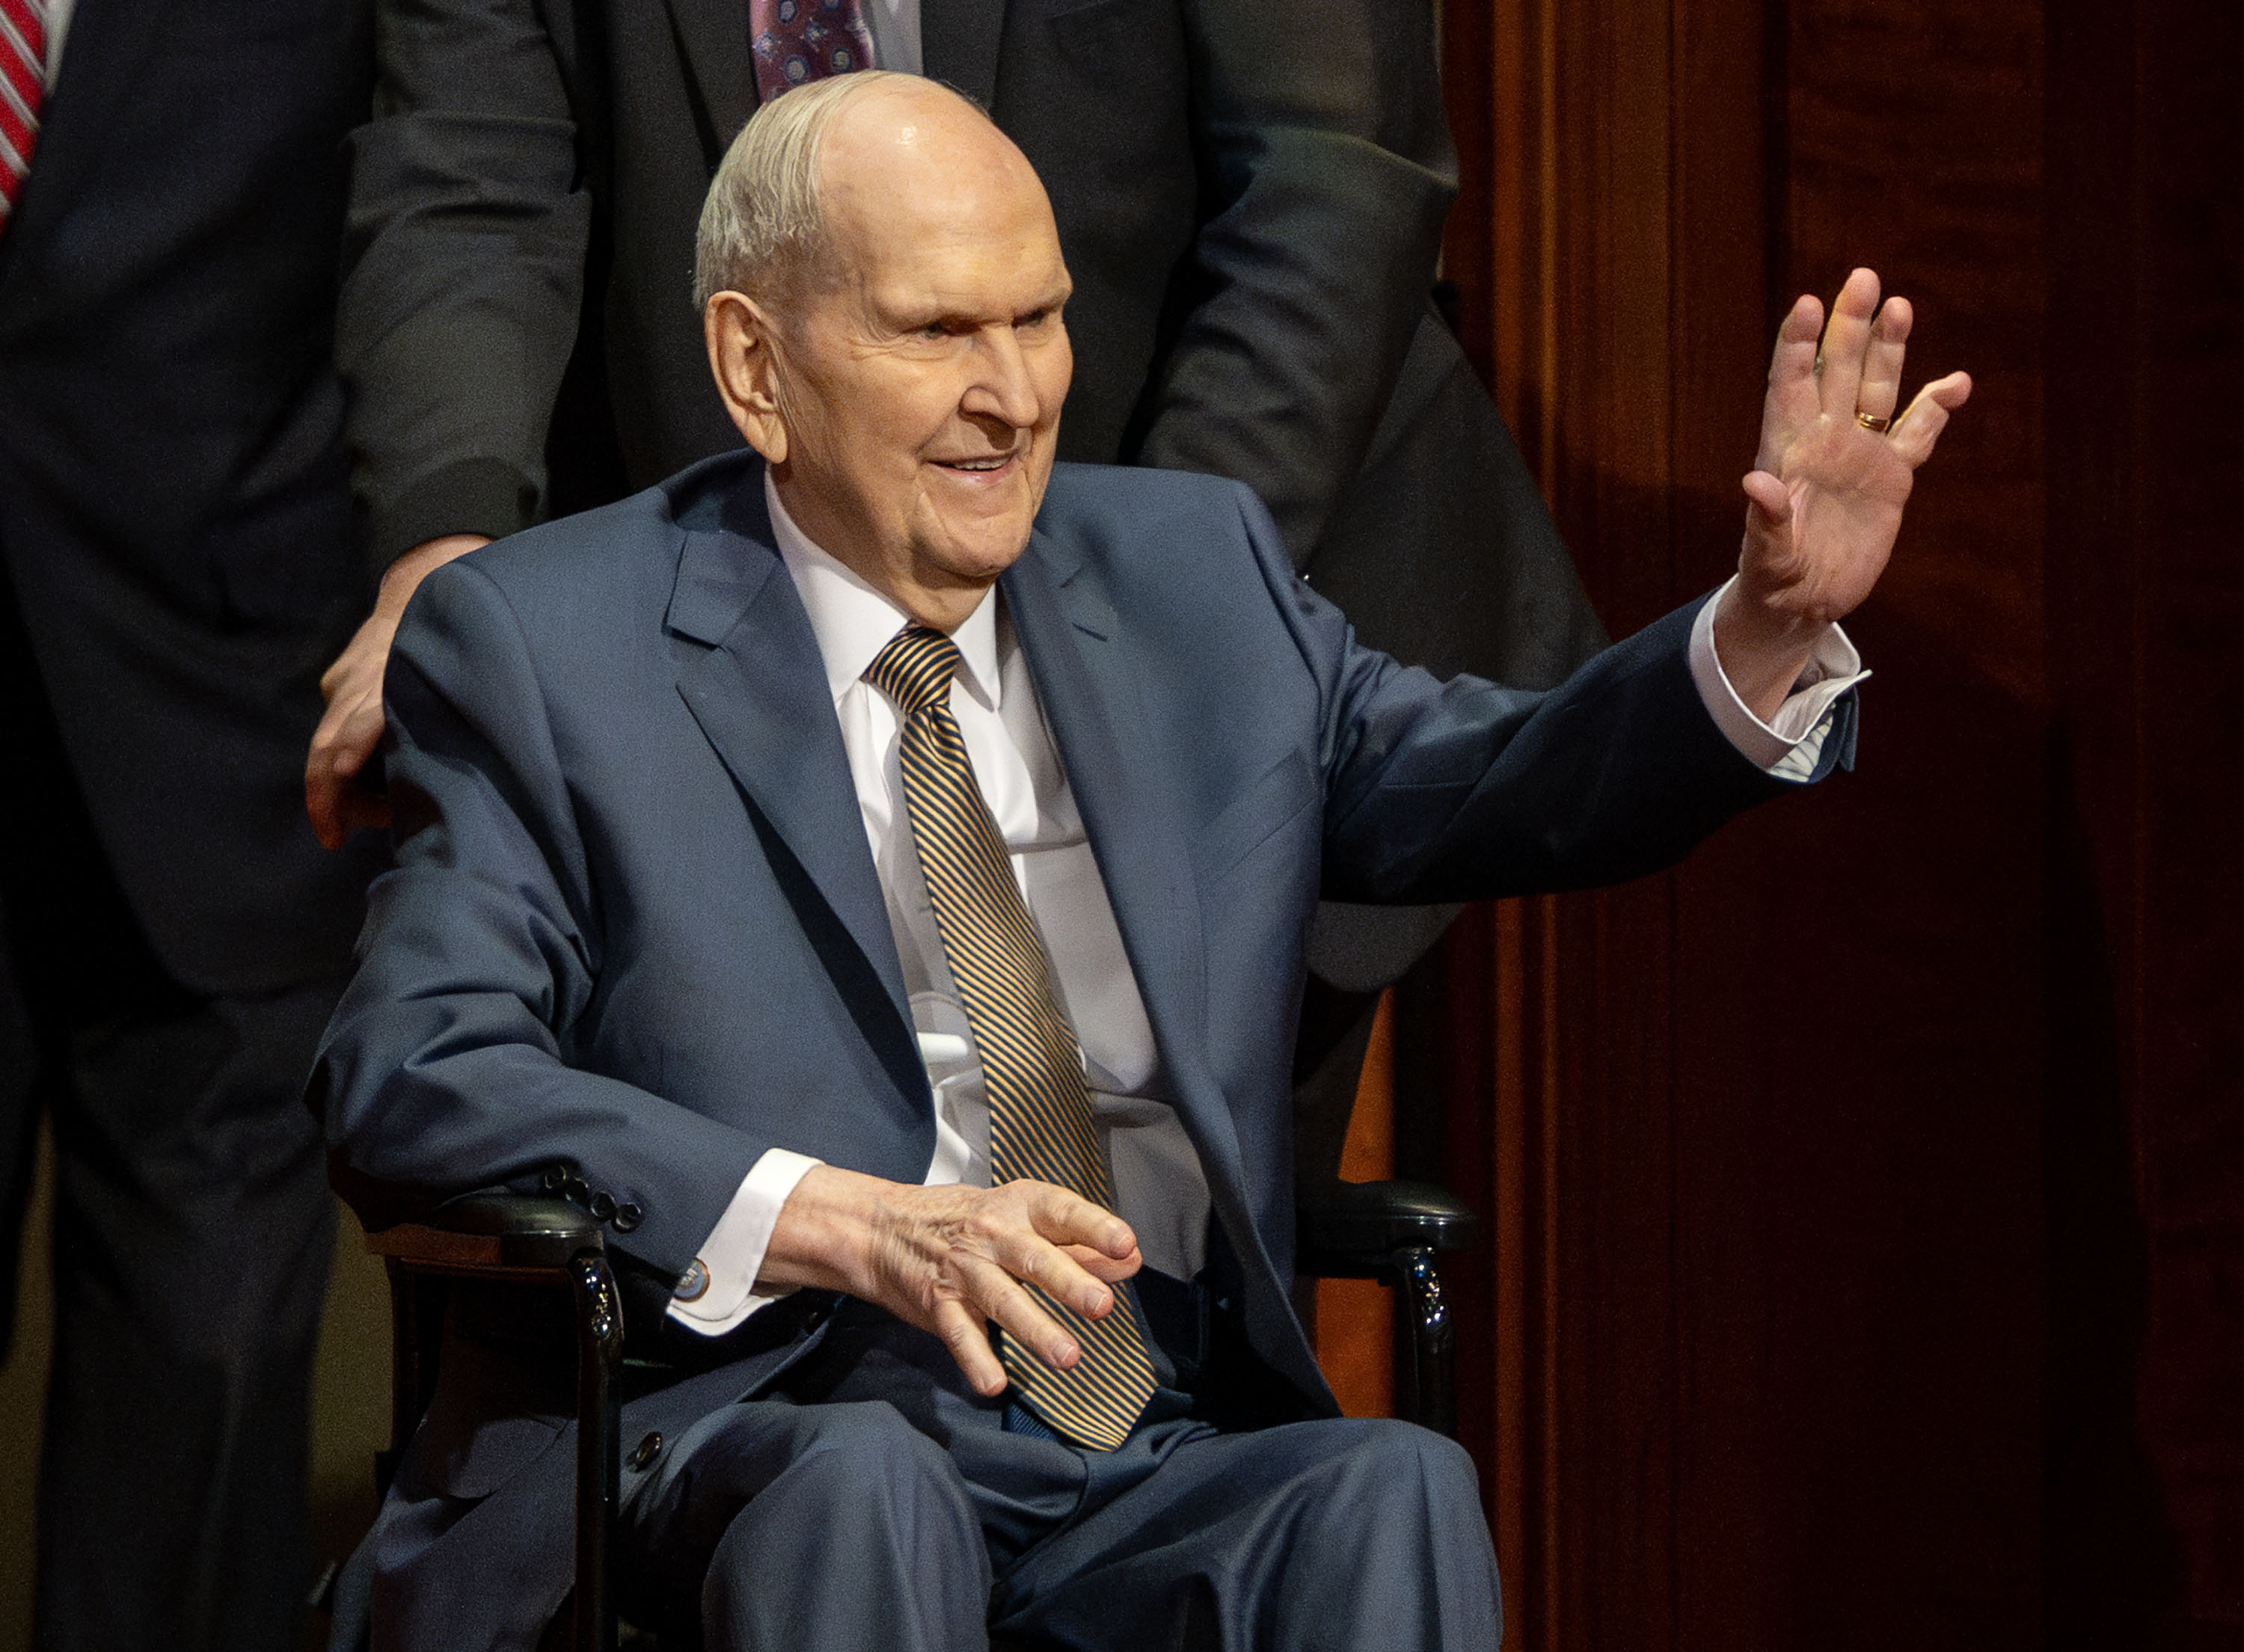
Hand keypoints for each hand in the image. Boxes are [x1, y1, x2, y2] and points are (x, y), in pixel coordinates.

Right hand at [305, 534, 489, 847]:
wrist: (430, 582)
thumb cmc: (465, 645)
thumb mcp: (473, 676)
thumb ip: (460, 721)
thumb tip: (465, 779)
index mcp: (397, 672)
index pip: (366, 711)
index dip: (354, 740)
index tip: (344, 769)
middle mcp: (364, 676)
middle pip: (330, 738)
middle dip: (329, 790)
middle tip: (333, 834)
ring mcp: (346, 678)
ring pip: (326, 740)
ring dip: (337, 785)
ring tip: (349, 823)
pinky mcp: (338, 680)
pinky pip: (334, 728)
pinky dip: (343, 762)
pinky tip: (355, 795)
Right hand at [759, 1166, 1143, 1396]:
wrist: (882, 1227)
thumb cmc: (968, 1223)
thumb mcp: (1020, 1219)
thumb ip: (1075, 1243)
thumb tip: (1130, 1261)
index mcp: (1020, 1206)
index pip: (1061, 1211)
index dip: (1094, 1227)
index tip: (1125, 1245)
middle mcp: (993, 1234)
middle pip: (1034, 1258)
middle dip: (1069, 1282)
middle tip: (1102, 1306)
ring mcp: (963, 1270)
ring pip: (1002, 1300)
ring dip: (1035, 1329)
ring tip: (1067, 1357)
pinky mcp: (937, 1303)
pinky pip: (959, 1333)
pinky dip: (975, 1359)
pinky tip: (994, 1384)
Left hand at [1715, 267, 1971, 720]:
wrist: (1805, 602)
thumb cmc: (1774, 579)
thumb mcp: (1767, 557)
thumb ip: (1765, 521)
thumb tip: (1756, 485)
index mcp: (1785, 451)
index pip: (1789, 385)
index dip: (1797, 345)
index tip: (1807, 304)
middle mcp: (1823, 440)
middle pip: (1836, 371)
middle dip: (1848, 326)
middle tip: (1863, 278)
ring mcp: (1860, 454)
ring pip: (1876, 389)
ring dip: (1888, 349)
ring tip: (1898, 305)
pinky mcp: (1892, 476)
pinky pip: (1917, 433)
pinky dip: (1936, 408)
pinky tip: (1956, 382)